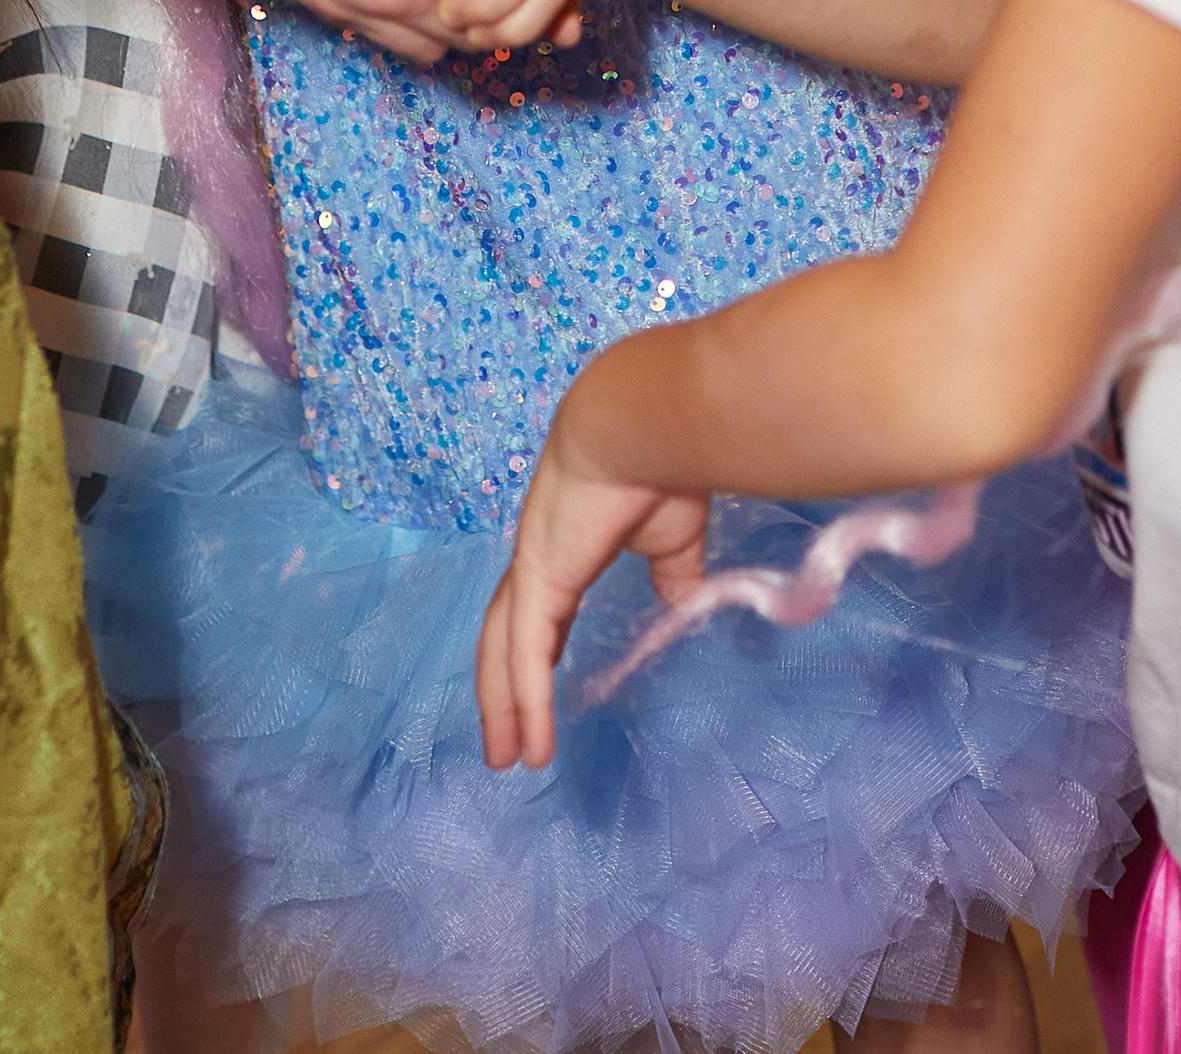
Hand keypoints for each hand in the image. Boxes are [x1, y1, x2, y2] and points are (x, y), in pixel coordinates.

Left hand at [477, 429, 711, 770]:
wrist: (646, 422)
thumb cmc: (662, 464)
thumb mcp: (672, 536)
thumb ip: (671, 574)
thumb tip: (680, 603)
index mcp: (567, 545)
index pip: (539, 613)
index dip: (534, 656)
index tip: (537, 697)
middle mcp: (539, 556)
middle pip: (505, 636)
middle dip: (500, 691)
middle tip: (502, 748)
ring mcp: (533, 566)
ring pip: (503, 650)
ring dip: (501, 706)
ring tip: (506, 759)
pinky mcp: (540, 578)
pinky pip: (526, 654)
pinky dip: (526, 702)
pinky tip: (532, 744)